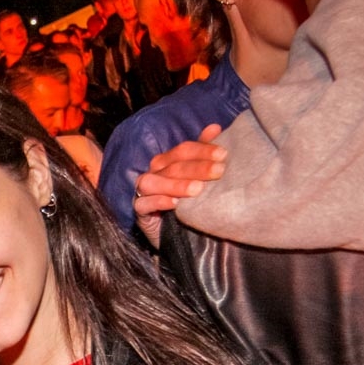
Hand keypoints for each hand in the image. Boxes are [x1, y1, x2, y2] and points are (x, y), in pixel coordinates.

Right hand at [133, 124, 227, 248]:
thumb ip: (204, 154)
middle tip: (219, 172)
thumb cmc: (191, 203)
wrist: (181, 237)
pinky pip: (143, 204)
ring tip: (197, 190)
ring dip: (175, 184)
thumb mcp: (200, 178)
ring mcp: (143, 192)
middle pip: (172, 166)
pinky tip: (175, 204)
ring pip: (152, 182)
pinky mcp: (139, 212)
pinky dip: (158, 202)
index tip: (224, 155)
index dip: (202, 150)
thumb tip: (215, 127)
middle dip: (196, 168)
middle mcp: (154, 173)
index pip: (183, 150)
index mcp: (168, 162)